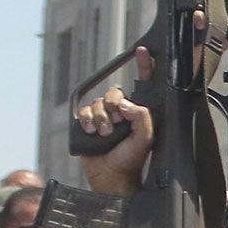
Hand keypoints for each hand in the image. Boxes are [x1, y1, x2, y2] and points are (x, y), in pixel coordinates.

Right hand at [76, 45, 156, 196]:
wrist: (110, 177)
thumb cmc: (131, 160)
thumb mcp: (144, 138)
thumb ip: (141, 116)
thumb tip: (123, 102)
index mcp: (138, 113)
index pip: (143, 84)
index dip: (144, 66)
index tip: (143, 51)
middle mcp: (122, 112)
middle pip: (114, 92)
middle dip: (113, 106)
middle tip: (117, 123)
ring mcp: (105, 117)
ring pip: (98, 102)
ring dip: (100, 118)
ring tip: (105, 134)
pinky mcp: (88, 123)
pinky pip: (84, 110)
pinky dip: (86, 119)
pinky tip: (91, 131)